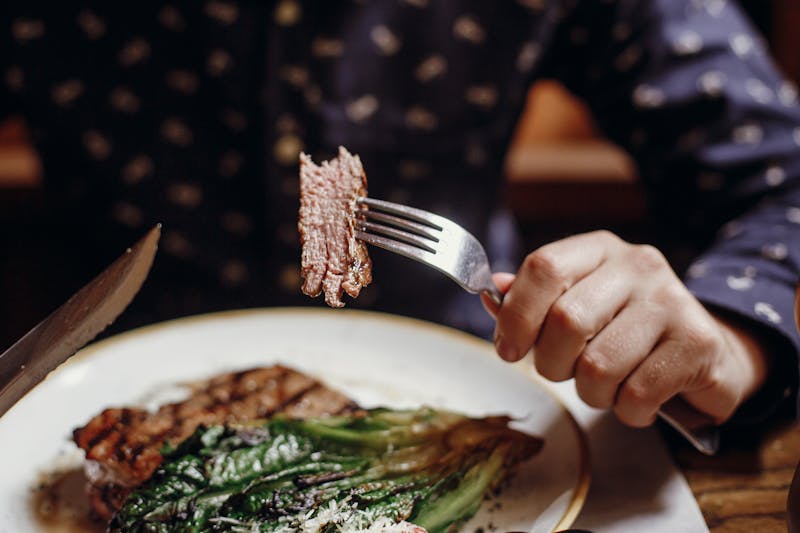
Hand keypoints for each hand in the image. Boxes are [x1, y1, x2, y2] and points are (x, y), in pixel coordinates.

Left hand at [481, 231, 769, 426]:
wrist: (707, 354)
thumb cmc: (626, 332)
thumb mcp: (578, 304)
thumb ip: (534, 301)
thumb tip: (492, 292)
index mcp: (599, 251)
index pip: (542, 267)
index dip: (516, 315)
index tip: (508, 348)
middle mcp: (638, 266)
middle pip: (565, 321)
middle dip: (553, 364)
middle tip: (566, 371)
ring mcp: (672, 301)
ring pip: (598, 366)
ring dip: (592, 394)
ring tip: (609, 386)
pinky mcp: (698, 343)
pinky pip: (636, 394)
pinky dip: (628, 411)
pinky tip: (640, 398)